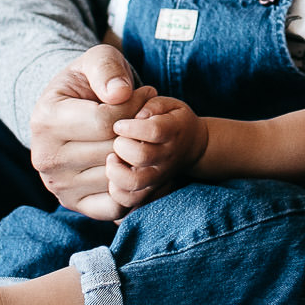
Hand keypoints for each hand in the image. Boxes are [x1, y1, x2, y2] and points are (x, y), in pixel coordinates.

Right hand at [27, 43, 155, 220]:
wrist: (74, 110)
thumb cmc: (88, 82)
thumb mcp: (96, 60)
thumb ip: (107, 68)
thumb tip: (119, 94)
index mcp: (45, 120)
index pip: (105, 121)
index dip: (135, 106)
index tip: (145, 93)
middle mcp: (45, 157)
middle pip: (112, 150)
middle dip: (138, 130)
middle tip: (148, 113)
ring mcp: (58, 185)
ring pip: (117, 177)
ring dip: (139, 156)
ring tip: (141, 132)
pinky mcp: (73, 204)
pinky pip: (115, 206)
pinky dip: (134, 188)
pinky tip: (136, 161)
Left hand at [106, 95, 206, 209]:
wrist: (192, 146)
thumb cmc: (170, 119)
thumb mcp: (166, 103)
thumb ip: (149, 104)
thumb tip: (135, 115)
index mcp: (172, 130)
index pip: (153, 131)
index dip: (130, 127)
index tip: (118, 124)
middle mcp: (167, 156)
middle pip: (141, 156)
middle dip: (121, 146)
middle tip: (116, 141)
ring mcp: (159, 176)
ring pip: (134, 183)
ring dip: (116, 171)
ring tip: (112, 160)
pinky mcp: (151, 191)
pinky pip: (130, 201)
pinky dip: (116, 192)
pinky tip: (112, 177)